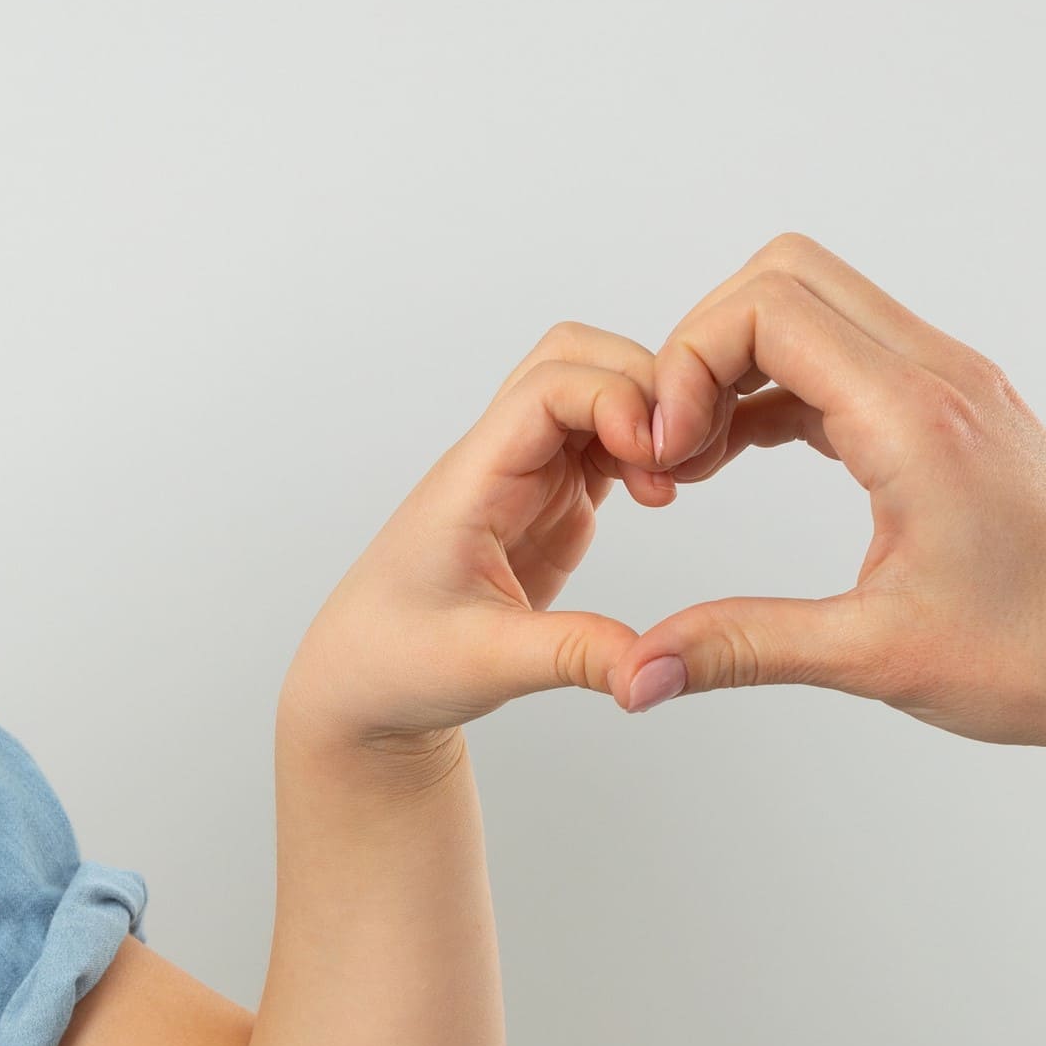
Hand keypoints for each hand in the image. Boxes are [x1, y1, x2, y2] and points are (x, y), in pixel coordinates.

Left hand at [280, 324, 667, 749]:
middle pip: (576, 361)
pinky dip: (643, 448)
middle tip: (682, 458)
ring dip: (648, 417)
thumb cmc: (396, 661)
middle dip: (643, 387)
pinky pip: (604, 442)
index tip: (655, 453)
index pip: (546, 388)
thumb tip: (656, 669)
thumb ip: (576, 656)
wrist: (363, 684)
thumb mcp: (487, 664)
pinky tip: (662, 494)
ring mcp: (527, 477)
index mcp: (472, 480)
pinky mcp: (551, 503)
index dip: (612, 398)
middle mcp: (499, 462)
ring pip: (596, 393)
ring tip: (677, 482)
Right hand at [616, 235, 1045, 763]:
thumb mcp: (874, 656)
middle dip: (704, 343)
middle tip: (674, 439)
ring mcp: (956, 386)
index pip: (769, 310)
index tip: (664, 449)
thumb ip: (741, 647)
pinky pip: (849, 354)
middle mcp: (941, 378)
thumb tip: (637, 674)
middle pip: (786, 276)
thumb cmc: (1042, 657)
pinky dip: (784, 385)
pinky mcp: (959, 412)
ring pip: (819, 305)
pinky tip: (747, 453)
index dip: (687, 363)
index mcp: (918, 420)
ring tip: (699, 455)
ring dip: (743, 361)